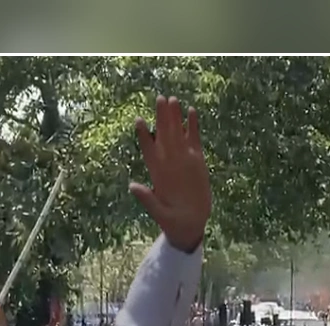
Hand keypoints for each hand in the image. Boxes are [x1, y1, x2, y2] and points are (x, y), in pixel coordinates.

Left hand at [130, 96, 211, 252]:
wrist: (190, 224)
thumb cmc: (172, 222)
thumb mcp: (159, 214)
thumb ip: (147, 200)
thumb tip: (132, 186)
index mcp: (157, 172)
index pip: (148, 150)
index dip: (143, 136)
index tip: (139, 120)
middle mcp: (169, 162)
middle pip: (164, 135)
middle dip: (161, 117)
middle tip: (160, 98)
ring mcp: (183, 159)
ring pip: (177, 134)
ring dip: (175, 117)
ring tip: (173, 99)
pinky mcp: (197, 161)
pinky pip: (193, 140)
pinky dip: (192, 126)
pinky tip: (191, 111)